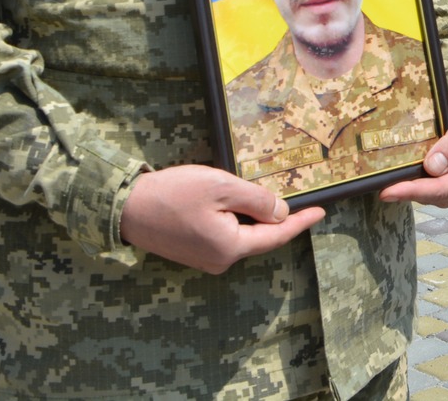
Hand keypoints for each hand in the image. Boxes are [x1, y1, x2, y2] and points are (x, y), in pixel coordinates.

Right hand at [119, 164, 324, 274]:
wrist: (125, 208)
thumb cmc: (172, 194)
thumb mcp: (222, 187)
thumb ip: (257, 200)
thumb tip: (281, 214)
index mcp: (230, 247)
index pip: (275, 236)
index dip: (301, 223)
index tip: (322, 212)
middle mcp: (219, 260)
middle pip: (258, 236)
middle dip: (271, 216)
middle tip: (286, 191)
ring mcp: (204, 259)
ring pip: (241, 234)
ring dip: (249, 215)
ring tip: (245, 192)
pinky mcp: (193, 252)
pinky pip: (225, 235)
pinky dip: (233, 218)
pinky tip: (227, 201)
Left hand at [380, 99, 447, 208]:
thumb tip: (434, 167)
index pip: (445, 188)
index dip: (417, 191)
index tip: (389, 191)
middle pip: (433, 197)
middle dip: (408, 192)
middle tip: (381, 188)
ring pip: (426, 198)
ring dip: (408, 189)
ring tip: (389, 180)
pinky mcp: (442, 191)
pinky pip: (423, 193)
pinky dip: (410, 186)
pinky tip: (398, 178)